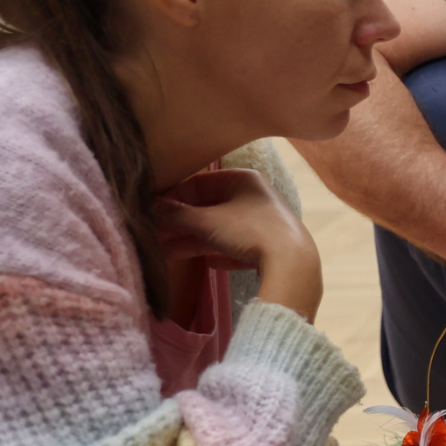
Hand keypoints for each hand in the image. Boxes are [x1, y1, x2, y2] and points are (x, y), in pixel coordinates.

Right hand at [155, 167, 316, 274]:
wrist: (293, 265)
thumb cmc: (250, 231)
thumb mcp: (208, 221)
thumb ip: (178, 214)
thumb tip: (151, 206)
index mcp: (243, 180)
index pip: (199, 183)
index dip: (173, 197)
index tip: (151, 211)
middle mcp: (254, 197)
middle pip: (208, 208)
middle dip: (180, 223)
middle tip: (153, 235)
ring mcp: (263, 222)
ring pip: (220, 229)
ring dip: (193, 240)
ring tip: (166, 252)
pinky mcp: (270, 247)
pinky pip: (238, 248)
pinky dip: (221, 254)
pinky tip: (210, 263)